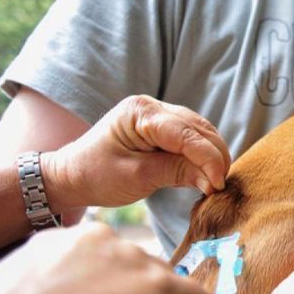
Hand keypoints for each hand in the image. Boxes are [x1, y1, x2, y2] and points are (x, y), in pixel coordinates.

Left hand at [43, 95, 230, 210]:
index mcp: (140, 113)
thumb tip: (213, 181)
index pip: (186, 134)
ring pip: (200, 131)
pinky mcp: (162, 127)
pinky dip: (203, 154)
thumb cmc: (96, 175)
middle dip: (215, 157)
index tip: (219, 184)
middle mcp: (152, 106)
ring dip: (212, 155)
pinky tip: (206, 173)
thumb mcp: (137, 177)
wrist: (72, 174)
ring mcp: (158, 114)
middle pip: (199, 129)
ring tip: (216, 182)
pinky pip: (192, 137)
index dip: (208, 158)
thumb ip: (176, 173)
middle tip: (221, 187)